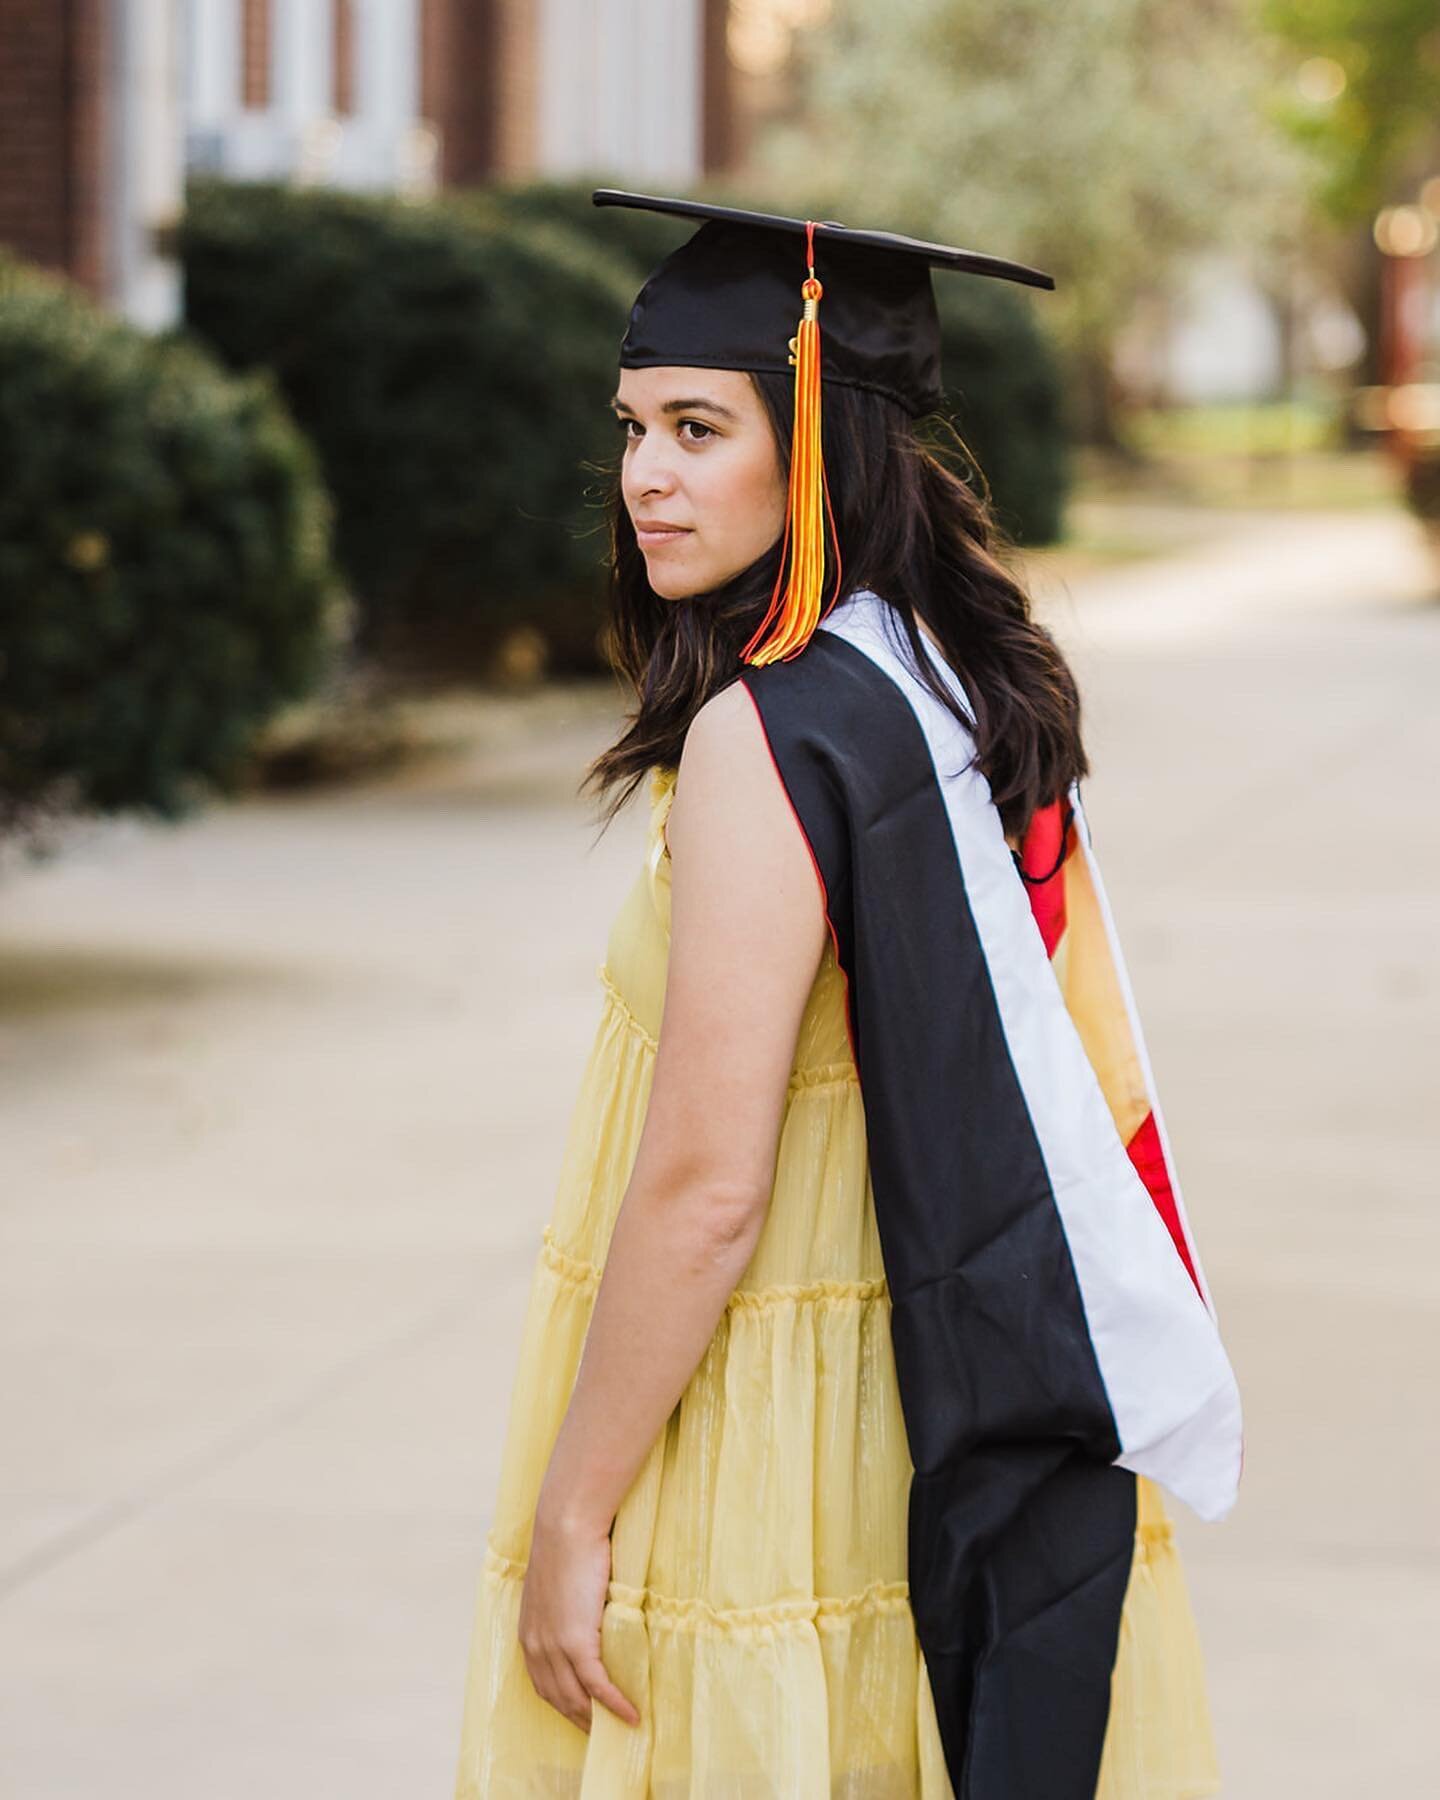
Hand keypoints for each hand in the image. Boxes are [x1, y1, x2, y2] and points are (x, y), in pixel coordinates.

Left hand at [518, 1501, 640, 1733]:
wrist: (566, 1525)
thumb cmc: (567, 1544)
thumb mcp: (557, 1583)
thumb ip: (564, 1606)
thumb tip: (587, 1612)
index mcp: (528, 1633)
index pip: (543, 1683)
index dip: (563, 1703)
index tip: (582, 1715)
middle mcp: (535, 1647)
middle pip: (558, 1698)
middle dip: (580, 1719)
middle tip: (603, 1732)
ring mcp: (554, 1647)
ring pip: (577, 1698)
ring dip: (597, 1719)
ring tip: (619, 1729)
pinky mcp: (576, 1642)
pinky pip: (597, 1686)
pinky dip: (615, 1705)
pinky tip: (631, 1715)